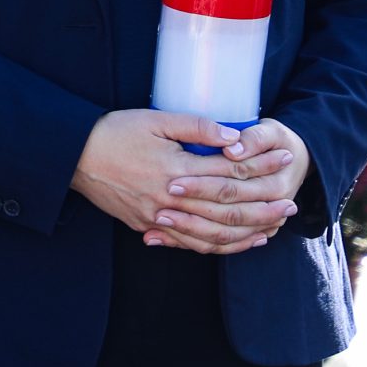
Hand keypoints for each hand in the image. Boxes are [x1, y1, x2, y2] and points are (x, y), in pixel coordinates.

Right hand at [71, 108, 291, 255]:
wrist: (73, 155)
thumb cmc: (115, 131)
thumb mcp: (156, 120)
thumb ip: (197, 128)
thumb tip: (234, 139)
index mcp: (176, 169)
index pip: (230, 172)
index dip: (262, 166)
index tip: (286, 160)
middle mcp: (171, 199)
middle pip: (228, 210)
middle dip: (264, 207)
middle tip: (292, 205)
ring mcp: (159, 218)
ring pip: (212, 235)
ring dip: (247, 233)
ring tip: (273, 228)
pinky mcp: (147, 226)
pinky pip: (189, 244)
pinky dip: (217, 246)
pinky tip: (237, 243)